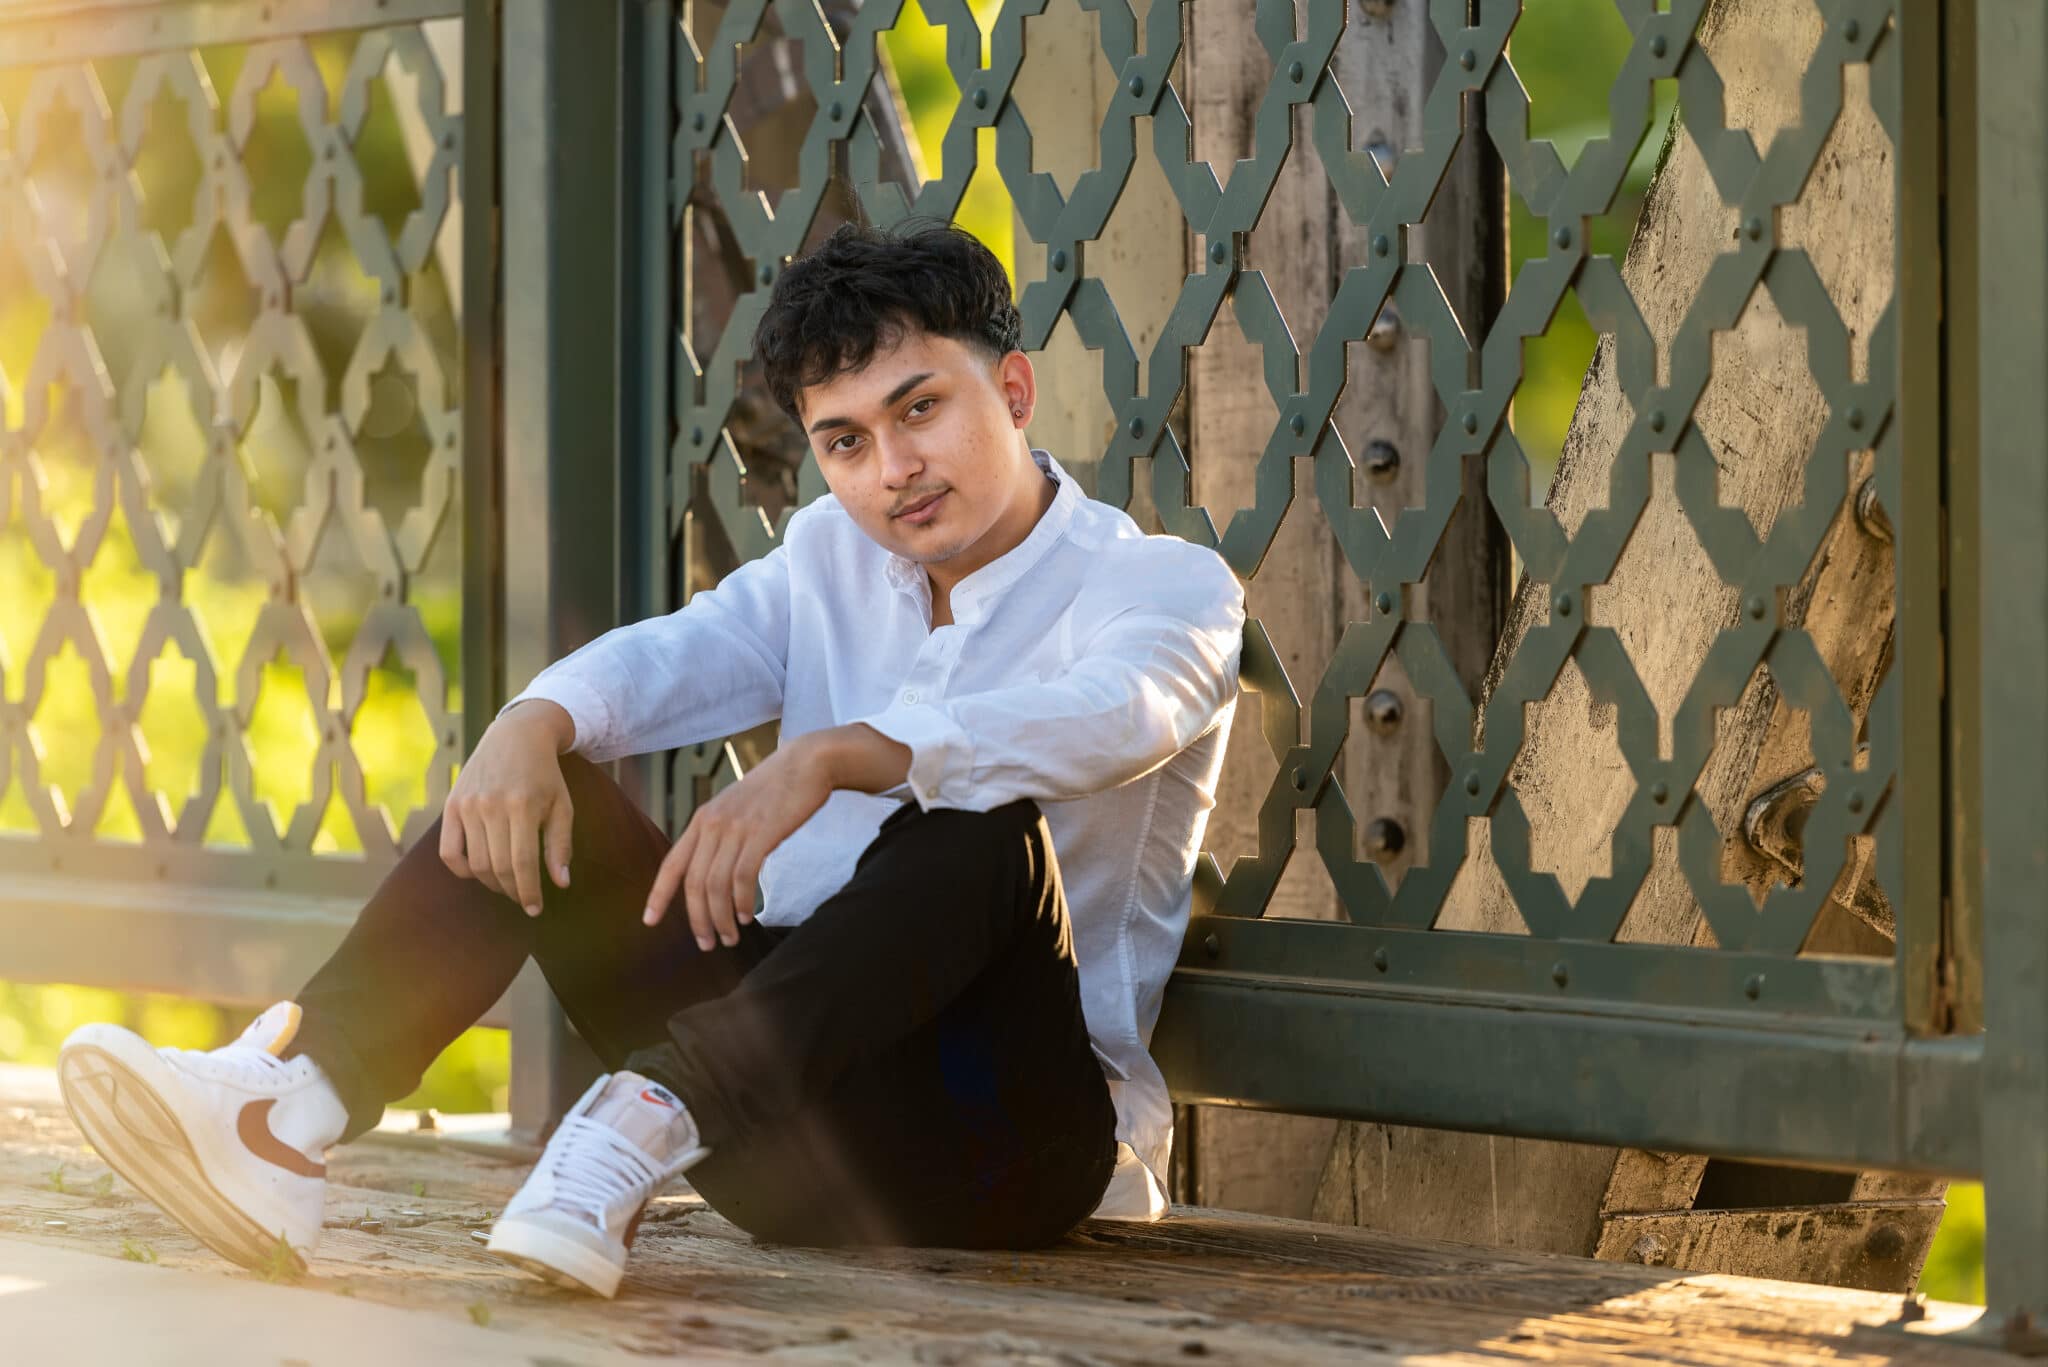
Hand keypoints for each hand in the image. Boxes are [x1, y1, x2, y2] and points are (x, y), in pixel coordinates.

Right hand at [439, 700, 576, 915]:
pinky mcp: (452, 805)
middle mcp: (492, 806)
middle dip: (513, 891)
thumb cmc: (545, 776)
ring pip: (475, 863)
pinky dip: (462, 870)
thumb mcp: (562, 805)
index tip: (535, 909)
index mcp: (524, 805)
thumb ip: (561, 845)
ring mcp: (468, 805)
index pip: (523, 863)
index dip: (529, 892)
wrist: (516, 736)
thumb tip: (561, 884)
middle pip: (498, 867)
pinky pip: (449, 851)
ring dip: (492, 883)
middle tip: (523, 898)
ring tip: (507, 884)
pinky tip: (479, 871)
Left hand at [644, 724, 911, 949]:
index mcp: (703, 819)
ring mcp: (736, 828)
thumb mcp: (737, 808)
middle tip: (708, 944)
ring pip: (717, 885)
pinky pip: (743, 877)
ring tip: (731, 937)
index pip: (671, 864)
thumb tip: (715, 870)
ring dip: (721, 918)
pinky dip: (742, 901)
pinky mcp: (760, 833)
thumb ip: (722, 833)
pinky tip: (747, 914)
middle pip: (694, 883)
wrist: (807, 763)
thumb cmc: (776, 789)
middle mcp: (712, 824)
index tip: (649, 921)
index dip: (658, 895)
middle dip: (698, 919)